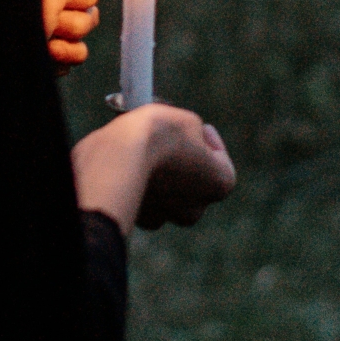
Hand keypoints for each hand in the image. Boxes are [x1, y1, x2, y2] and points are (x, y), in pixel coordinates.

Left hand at [39, 0, 107, 65]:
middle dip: (75, 5)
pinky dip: (68, 52)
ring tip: (45, 33)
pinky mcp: (57, 44)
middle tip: (52, 10)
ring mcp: (54, 18)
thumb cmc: (12, 27)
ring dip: (69, 30)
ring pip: (87, 20)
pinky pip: (81, 47)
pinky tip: (49, 51)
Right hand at [71, 104, 234, 233]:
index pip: (221, 160)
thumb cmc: (159, 135)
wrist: (118, 157)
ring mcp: (167, 216)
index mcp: (221, 183)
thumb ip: (193, 135)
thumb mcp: (187, 122)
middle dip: (187, 164)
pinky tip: (133, 166)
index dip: (208, 140)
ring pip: (169, 197)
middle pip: (195, 184)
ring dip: (164, 178)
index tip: (199, 127)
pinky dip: (141, 188)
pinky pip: (145, 202)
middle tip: (173, 141)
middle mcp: (197, 208)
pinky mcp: (139, 218)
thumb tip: (185, 141)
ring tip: (150, 153)